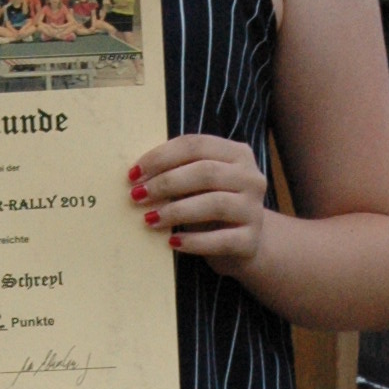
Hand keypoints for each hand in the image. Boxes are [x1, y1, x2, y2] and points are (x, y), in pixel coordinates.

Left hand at [129, 134, 267, 270]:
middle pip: (205, 172)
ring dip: (176, 211)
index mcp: (237, 154)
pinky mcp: (250, 240)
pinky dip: (193, 241)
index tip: (134, 173)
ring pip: (214, 204)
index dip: (162, 157)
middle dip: (166, 183)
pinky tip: (172, 243)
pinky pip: (220, 240)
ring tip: (149, 219)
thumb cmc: (212, 206)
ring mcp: (254, 210)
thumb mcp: (200, 183)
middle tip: (138, 195)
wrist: (245, 243)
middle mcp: (251, 178)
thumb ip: (178, 172)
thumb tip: (138, 176)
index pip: (196, 145)